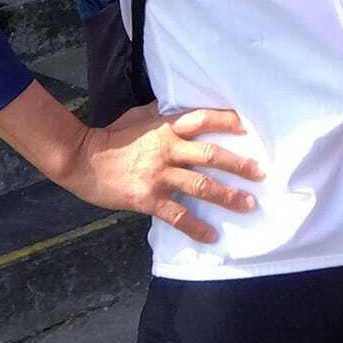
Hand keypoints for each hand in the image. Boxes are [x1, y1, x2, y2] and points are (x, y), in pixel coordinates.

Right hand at [60, 105, 263, 243]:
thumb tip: (176, 106)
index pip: (202, 119)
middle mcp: (167, 149)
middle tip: (260, 173)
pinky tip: (212, 236)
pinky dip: (197, 228)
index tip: (249, 126)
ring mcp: (159, 175)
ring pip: (201, 185)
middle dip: (239, 165)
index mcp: (165, 127)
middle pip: (210, 155)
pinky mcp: (148, 198)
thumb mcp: (137, 116)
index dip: (226, 120)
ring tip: (248, 205)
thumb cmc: (111, 137)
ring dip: (227, 196)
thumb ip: (160, 114)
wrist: (82, 159)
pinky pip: (178, 215)